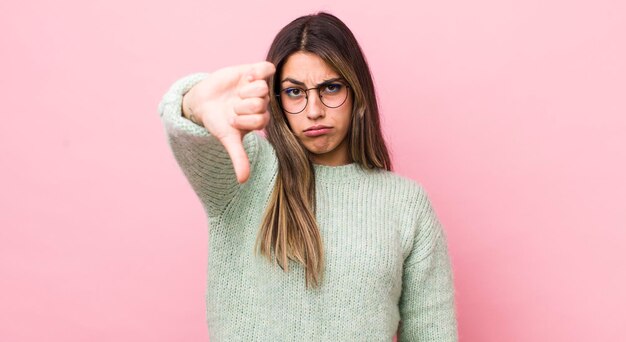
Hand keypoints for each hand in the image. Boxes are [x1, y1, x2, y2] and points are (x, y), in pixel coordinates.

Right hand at [182, 61, 275, 183]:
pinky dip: (255, 72)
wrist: (204, 100)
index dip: (243, 119)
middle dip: (241, 105)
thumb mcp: (227, 139)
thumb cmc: (217, 121)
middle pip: (261, 103)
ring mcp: (260, 88)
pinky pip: (267, 69)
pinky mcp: (255, 71)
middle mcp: (263, 104)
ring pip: (263, 88)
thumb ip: (238, 157)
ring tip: (236, 92)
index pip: (261, 120)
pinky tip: (245, 77)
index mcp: (260, 120)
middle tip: (233, 105)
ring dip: (244, 91)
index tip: (232, 119)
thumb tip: (243, 180)